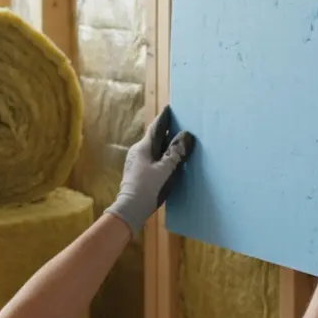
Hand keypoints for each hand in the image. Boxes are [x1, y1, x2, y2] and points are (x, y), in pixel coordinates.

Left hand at [106, 106, 194, 235]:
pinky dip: (161, 155)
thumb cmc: (148, 188)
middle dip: (166, 131)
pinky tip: (168, 161)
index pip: (156, 127)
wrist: (130, 209)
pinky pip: (152, 158)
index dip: (164, 118)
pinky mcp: (137, 172)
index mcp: (144, 147)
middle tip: (179, 124)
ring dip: (164, 145)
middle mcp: (138, 151)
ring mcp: (136, 162)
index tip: (170, 108)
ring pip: (153, 149)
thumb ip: (176, 152)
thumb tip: (187, 135)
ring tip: (176, 143)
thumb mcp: (166, 169)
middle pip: (154, 137)